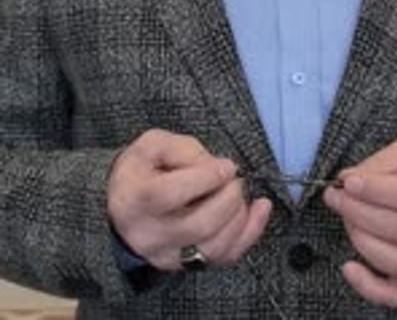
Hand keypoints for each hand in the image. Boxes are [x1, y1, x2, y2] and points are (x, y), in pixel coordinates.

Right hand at [107, 129, 271, 270]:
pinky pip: (223, 258)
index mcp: (135, 199)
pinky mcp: (185, 266)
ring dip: (239, 217)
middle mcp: (150, 234)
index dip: (206, 178)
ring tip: (242, 193)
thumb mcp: (154, 144)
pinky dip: (249, 234)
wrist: (122, 206)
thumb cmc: (141, 170)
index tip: (227, 165)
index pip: (171, 194)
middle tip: (235, 179)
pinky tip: (259, 210)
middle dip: (228, 198)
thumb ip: (184, 150)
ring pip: (213, 248)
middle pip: (199, 225)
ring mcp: (167, 256)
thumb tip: (217, 166)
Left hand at [323, 136, 396, 308]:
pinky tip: (349, 268)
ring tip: (344, 216)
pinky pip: (396, 293)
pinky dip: (370, 287)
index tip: (348, 182)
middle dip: (361, 212)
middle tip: (335, 196)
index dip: (379, 191)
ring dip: (361, 239)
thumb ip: (381, 162)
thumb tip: (348, 180)